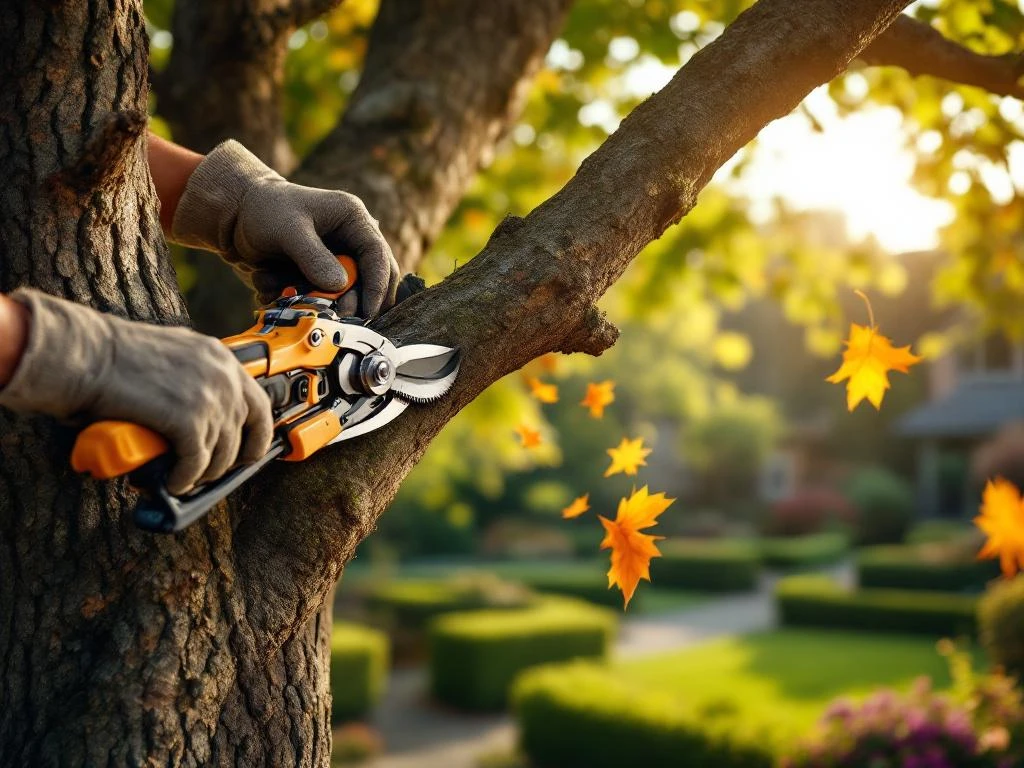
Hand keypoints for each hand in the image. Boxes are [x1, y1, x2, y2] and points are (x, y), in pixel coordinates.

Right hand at [0, 289, 272, 493]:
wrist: (86, 354)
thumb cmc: (115, 355)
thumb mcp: (173, 356)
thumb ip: (194, 378)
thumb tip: (198, 415)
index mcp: (221, 358)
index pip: (259, 405)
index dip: (256, 435)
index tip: (246, 452)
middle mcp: (224, 378)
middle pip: (246, 435)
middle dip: (230, 460)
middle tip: (209, 472)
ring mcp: (210, 399)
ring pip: (221, 455)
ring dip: (202, 473)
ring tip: (182, 477)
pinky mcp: (190, 422)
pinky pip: (196, 465)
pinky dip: (184, 479)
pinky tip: (173, 482)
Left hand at [170, 140, 400, 316]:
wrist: (237, 214)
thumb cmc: (264, 209)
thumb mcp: (289, 230)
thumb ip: (314, 258)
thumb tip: (339, 286)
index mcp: (353, 219)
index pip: (378, 256)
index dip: (377, 286)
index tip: (367, 311)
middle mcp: (350, 240)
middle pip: (369, 281)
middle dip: (349, 301)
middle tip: (332, 314)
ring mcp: (336, 259)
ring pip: (342, 294)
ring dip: (314, 299)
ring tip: (279, 287)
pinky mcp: (320, 275)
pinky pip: (321, 297)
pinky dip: (299, 299)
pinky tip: (274, 287)